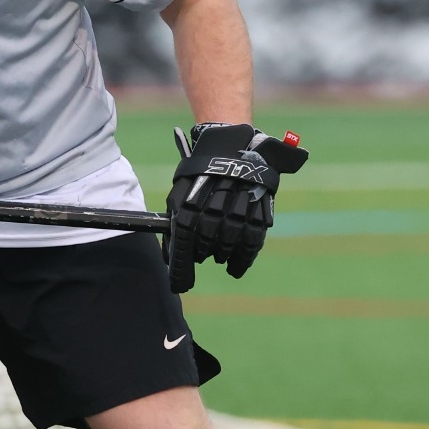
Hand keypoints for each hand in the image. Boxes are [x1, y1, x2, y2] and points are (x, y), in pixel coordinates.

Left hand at [163, 123, 307, 291]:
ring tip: (219, 257)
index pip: (183, 239)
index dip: (181, 264)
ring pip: (229, 244)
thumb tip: (169, 255)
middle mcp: (215, 205)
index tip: (180, 283)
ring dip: (223, 255)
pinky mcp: (260, 210)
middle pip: (207, 243)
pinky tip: (236, 266)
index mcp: (191, 199)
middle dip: (203, 254)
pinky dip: (244, 258)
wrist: (234, 145)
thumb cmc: (202, 172)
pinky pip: (252, 242)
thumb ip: (175, 221)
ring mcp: (239, 208)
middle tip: (203, 256)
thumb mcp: (181, 189)